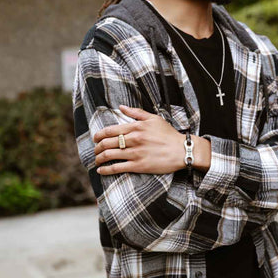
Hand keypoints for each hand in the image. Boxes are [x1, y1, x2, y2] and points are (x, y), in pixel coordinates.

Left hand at [93, 105, 210, 174]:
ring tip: (97, 160)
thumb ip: (136, 113)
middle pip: (107, 143)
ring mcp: (135, 153)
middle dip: (97, 147)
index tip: (95, 138)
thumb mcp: (154, 118)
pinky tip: (101, 170)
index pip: (110, 130)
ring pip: (109, 155)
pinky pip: (117, 168)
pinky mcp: (138, 166)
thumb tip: (121, 107)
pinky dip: (106, 170)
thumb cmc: (169, 134)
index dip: (99, 135)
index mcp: (136, 127)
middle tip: (95, 150)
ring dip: (99, 158)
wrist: (181, 150)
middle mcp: (134, 139)